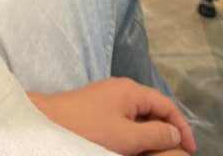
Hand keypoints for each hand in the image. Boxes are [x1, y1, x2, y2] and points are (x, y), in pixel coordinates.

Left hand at [27, 77, 195, 154]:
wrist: (48, 122)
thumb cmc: (87, 128)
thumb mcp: (127, 136)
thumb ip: (155, 134)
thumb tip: (174, 132)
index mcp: (130, 90)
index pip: (166, 104)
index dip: (181, 126)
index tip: (189, 148)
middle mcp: (120, 88)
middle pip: (152, 107)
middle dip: (165, 130)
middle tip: (173, 153)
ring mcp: (107, 96)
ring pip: (138, 114)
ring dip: (149, 132)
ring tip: (154, 152)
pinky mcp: (97, 106)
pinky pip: (124, 117)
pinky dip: (134, 131)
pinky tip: (133, 146)